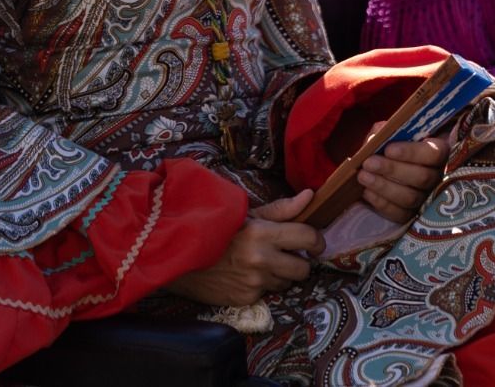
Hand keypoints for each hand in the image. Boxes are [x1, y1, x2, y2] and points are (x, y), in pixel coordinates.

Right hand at [166, 190, 323, 305]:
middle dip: (299, 261)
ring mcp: (253, 283)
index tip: (314, 242)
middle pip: (303, 269)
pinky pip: (267, 293)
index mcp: (262, 233)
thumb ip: (281, 209)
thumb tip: (310, 196)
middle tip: (287, 254)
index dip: (316, 240)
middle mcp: (261, 260)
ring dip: (280, 274)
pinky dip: (262, 285)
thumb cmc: (215, 229)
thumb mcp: (246, 213)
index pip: (307, 238)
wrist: (179, 254)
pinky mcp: (245, 299)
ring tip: (261, 262)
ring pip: (286, 283)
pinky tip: (245, 274)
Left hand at [358, 123, 450, 222]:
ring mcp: (427, 198)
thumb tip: (373, 141)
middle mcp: (438, 177)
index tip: (388, 149)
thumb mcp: (389, 133)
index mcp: (439, 151)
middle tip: (368, 163)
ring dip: (383, 187)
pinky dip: (382, 203)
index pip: (433, 153)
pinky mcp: (414, 215)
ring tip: (363, 176)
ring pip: (411, 197)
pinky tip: (366, 192)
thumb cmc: (392, 144)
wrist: (385, 165)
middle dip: (392, 170)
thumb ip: (384, 133)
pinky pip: (401, 214)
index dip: (411, 152)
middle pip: (422, 177)